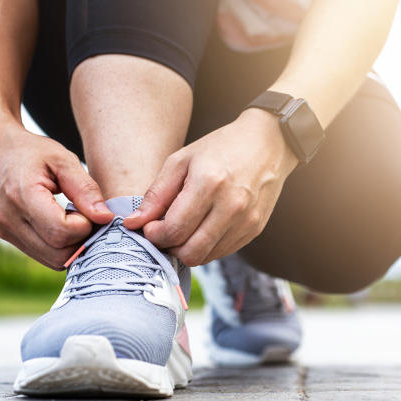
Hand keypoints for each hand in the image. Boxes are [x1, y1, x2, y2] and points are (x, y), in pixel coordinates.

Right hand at [0, 121, 112, 268]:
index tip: (86, 207)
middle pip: (58, 253)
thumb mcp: (64, 160)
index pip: (61, 232)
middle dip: (81, 239)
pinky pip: (45, 255)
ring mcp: (6, 231)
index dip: (83, 225)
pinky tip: (61, 222)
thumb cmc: (32, 151)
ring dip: (72, 245)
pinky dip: (60, 246)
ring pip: (53, 260)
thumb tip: (105, 218)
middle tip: (84, 215)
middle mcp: (9, 219)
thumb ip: (85, 189)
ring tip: (72, 217)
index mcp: (21, 196)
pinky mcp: (8, 236)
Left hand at [123, 108, 296, 265]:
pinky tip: (202, 227)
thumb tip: (132, 224)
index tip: (149, 226)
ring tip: (183, 229)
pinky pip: (222, 252)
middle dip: (169, 248)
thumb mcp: (181, 161)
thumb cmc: (220, 148)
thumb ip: (156, 194)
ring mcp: (247, 220)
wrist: (267, 144)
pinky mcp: (255, 229)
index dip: (155, 235)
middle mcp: (232, 206)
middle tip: (163, 233)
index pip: (174, 230)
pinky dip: (206, 246)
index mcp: (209, 184)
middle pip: (190, 252)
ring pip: (206, 257)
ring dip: (187, 249)